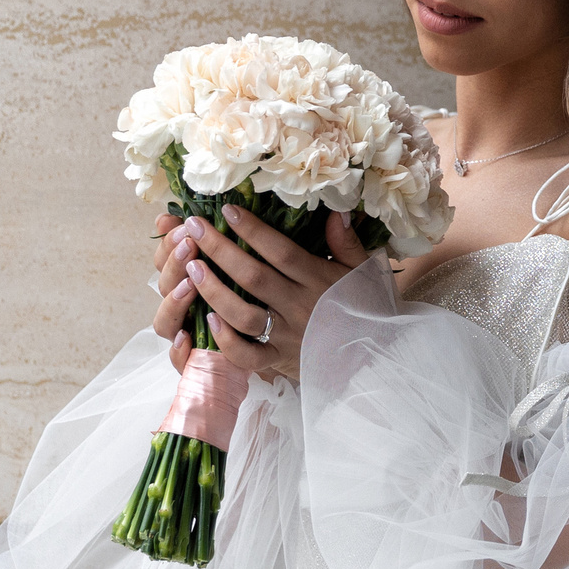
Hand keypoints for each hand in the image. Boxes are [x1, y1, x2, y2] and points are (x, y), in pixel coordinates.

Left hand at [148, 206, 368, 382]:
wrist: (377, 356)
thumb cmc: (368, 307)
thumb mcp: (365, 271)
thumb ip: (347, 243)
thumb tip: (336, 211)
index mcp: (319, 280)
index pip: (281, 251)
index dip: (254, 231)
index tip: (227, 210)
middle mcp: (299, 306)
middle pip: (253, 277)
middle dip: (220, 250)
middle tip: (194, 226)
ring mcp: (288, 335)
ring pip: (244, 314)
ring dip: (215, 290)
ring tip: (191, 266)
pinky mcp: (279, 359)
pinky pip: (250, 356)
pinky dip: (228, 342)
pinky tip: (208, 320)